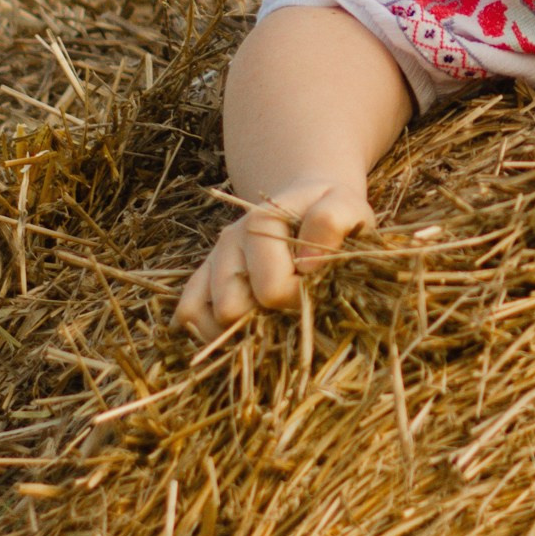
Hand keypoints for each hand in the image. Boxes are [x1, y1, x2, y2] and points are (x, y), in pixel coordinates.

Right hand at [173, 180, 372, 342]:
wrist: (308, 201)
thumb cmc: (330, 211)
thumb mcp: (345, 205)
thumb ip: (331, 221)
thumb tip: (306, 263)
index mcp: (261, 223)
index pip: (271, 289)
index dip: (299, 301)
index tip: (319, 289)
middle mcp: (230, 240)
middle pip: (231, 308)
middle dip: (267, 319)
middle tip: (294, 307)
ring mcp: (214, 259)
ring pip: (207, 315)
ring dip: (240, 329)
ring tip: (272, 319)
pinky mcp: (204, 276)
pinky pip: (188, 312)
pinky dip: (208, 331)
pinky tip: (239, 334)